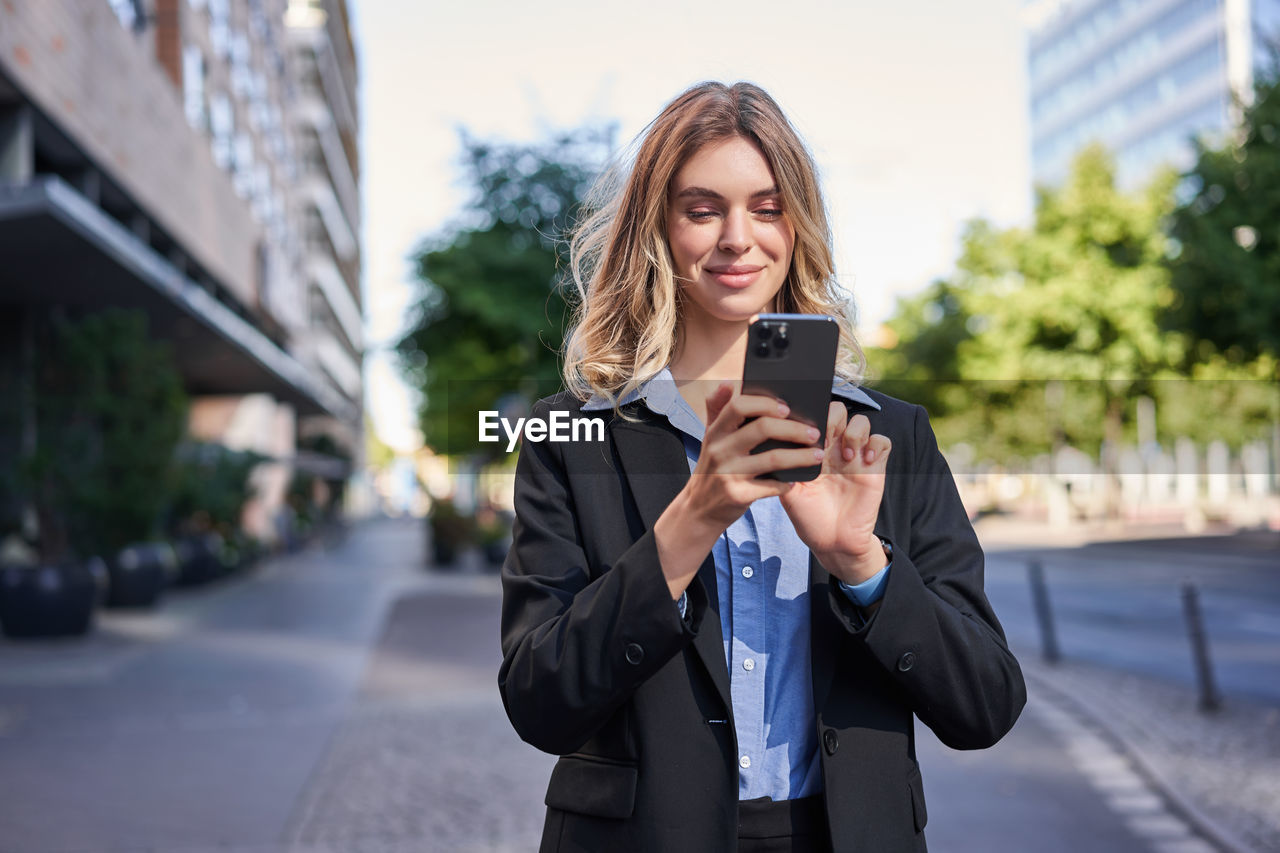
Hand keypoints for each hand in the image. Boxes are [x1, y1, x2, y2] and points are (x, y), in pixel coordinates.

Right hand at [652, 382, 820, 595]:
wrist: (698, 510)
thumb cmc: (712, 469)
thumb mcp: (709, 439)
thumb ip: (718, 410)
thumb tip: (729, 383)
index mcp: (716, 431)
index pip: (739, 405)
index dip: (765, 403)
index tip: (787, 407)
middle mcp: (720, 449)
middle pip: (762, 428)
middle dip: (793, 428)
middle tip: (813, 432)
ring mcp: (728, 473)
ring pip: (772, 459)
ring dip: (800, 456)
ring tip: (817, 455)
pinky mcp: (738, 495)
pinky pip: (771, 487)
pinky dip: (786, 484)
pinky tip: (795, 481)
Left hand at [779, 402, 891, 585]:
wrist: (831, 541)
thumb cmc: (808, 516)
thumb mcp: (790, 491)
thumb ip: (785, 467)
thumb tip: (777, 443)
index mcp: (812, 449)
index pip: (815, 416)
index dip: (812, 414)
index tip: (805, 429)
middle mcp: (835, 448)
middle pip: (839, 411)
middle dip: (833, 417)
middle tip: (826, 438)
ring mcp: (856, 457)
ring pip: (862, 422)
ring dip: (854, 433)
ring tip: (845, 456)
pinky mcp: (875, 467)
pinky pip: (883, 441)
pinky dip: (875, 445)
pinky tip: (865, 461)